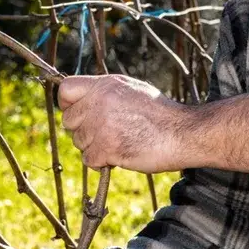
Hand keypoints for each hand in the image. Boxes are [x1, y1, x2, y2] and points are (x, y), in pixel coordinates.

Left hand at [58, 74, 189, 173]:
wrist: (182, 133)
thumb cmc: (160, 115)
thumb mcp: (131, 91)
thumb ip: (105, 94)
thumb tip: (84, 102)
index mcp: (105, 85)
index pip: (66, 90)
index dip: (67, 105)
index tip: (77, 114)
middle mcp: (100, 101)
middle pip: (69, 121)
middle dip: (83, 131)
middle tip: (104, 135)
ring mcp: (102, 124)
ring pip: (79, 142)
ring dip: (94, 148)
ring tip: (118, 143)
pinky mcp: (107, 146)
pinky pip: (89, 159)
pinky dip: (101, 163)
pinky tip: (118, 156)